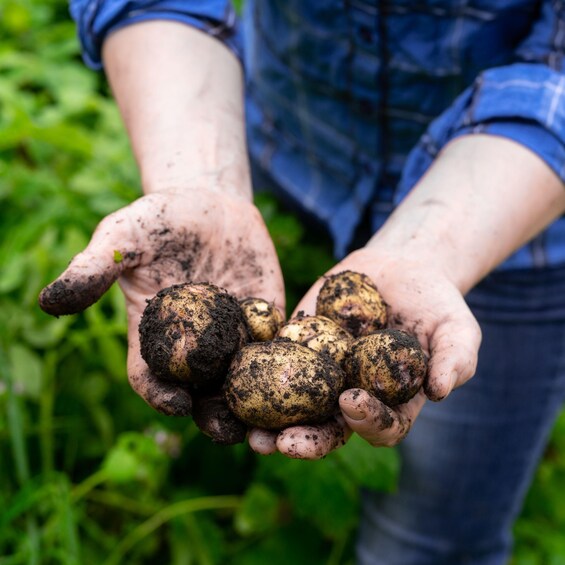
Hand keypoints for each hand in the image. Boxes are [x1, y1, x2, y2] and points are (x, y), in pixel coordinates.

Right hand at [39, 190, 284, 415]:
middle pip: (201, 389)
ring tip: (271, 419)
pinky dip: (287, 362)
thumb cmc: (159, 220)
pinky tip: (302, 374)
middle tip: (229, 429)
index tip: (174, 403)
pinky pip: (276, 345)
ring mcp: (232, 334)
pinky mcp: (265, 317)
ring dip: (255, 401)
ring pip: (242, 378)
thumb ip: (93, 268)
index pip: (152, 377)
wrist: (209, 202)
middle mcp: (195, 344)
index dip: (159, 395)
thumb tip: (48, 302)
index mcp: (155, 335)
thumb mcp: (122, 237)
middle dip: (213, 412)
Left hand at [249, 246, 480, 457]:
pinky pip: (277, 363)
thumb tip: (440, 391)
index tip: (351, 401)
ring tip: (250, 432)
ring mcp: (321, 371)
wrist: (402, 269)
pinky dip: (257, 374)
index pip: (378, 426)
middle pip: (328, 428)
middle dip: (305, 440)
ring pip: (294, 406)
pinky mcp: (298, 344)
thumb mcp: (457, 329)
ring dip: (271, 423)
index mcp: (390, 402)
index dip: (366, 422)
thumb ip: (454, 359)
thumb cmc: (436, 305)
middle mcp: (351, 393)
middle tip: (281, 444)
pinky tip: (238, 377)